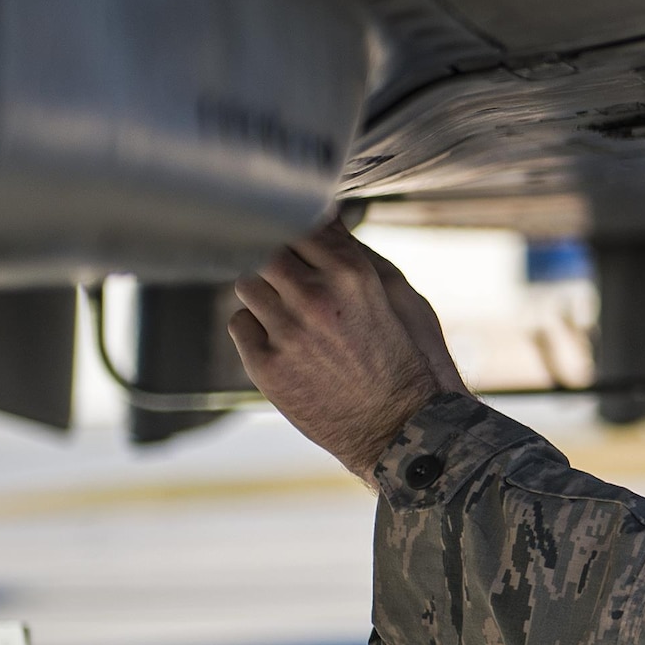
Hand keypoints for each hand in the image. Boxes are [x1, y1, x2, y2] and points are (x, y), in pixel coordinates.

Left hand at [229, 217, 466, 485]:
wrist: (399, 427)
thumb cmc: (404, 357)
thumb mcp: (397, 296)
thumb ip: (355, 253)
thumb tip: (323, 218)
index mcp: (351, 273)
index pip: (301, 223)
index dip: (298, 231)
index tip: (301, 244)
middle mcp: (315, 297)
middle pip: (265, 247)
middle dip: (276, 259)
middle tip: (289, 278)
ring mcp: (287, 331)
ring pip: (247, 283)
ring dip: (263, 293)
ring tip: (289, 314)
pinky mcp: (266, 364)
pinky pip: (239, 322)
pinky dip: (255, 328)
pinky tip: (283, 343)